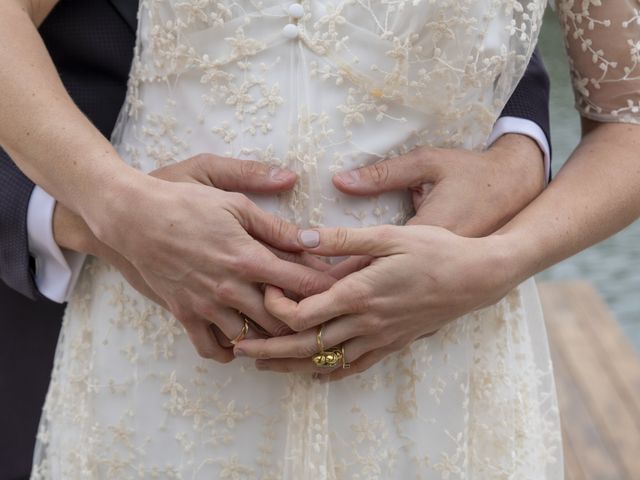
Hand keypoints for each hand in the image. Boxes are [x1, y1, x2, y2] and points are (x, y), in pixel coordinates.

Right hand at [55, 154, 336, 360]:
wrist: (133, 218)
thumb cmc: (185, 203)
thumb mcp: (233, 202)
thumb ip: (274, 224)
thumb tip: (310, 234)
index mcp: (248, 257)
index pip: (299, 283)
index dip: (325, 290)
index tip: (342, 292)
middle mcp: (230, 288)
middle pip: (281, 319)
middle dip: (304, 322)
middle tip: (319, 321)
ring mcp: (206, 305)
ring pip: (251, 338)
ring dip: (271, 338)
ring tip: (287, 335)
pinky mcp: (185, 314)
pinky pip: (211, 348)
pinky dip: (230, 352)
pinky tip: (242, 343)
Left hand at [235, 134, 544, 373]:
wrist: (476, 277)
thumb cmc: (434, 251)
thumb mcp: (389, 235)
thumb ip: (342, 240)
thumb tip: (300, 237)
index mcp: (360, 292)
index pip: (305, 313)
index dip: (276, 308)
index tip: (263, 293)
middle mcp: (365, 321)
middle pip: (307, 344)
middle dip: (269, 347)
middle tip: (239, 347)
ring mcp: (379, 337)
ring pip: (326, 360)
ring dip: (291, 363)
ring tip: (263, 364)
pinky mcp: (392, 344)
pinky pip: (355, 366)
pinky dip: (330, 371)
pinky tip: (314, 373)